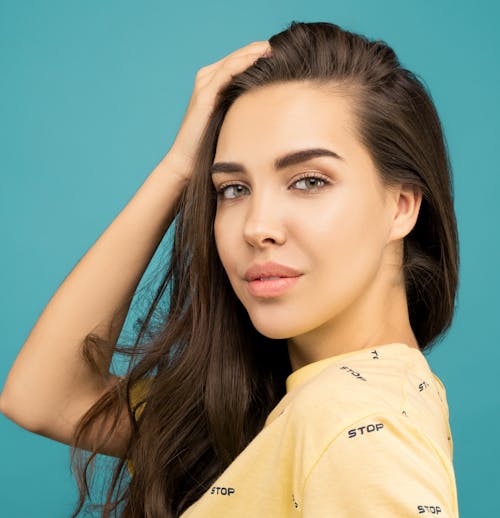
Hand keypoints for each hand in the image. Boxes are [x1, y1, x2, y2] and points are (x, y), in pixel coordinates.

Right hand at [165, 40, 271, 180]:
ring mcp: (205, 84)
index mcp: (213, 82)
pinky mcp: (205, 94)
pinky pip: (227, 72)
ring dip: (253, 52)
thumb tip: (271, 102)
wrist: (188, 160)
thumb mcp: (232, 118)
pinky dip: (243, 63)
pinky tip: (258, 60)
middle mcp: (207, 78)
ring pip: (233, 60)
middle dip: (259, 49)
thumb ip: (244, 105)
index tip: (282, 52)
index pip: (239, 60)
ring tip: (272, 49)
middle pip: (238, 56)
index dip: (259, 53)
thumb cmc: (211, 144)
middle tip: (281, 45)